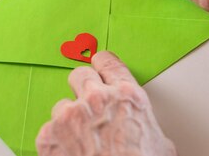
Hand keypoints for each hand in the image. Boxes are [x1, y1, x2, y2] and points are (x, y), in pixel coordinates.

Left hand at [36, 52, 176, 155]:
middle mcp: (96, 99)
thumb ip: (144, 122)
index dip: (103, 65)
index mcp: (126, 97)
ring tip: (82, 141)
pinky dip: (57, 140)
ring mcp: (69, 116)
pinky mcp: (49, 134)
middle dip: (83, 88)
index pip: (108, 62)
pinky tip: (71, 152)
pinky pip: (50, 129)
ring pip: (63, 104)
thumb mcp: (159, 143)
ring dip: (70, 119)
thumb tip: (142, 128)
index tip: (98, 65)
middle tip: (88, 107)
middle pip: (80, 74)